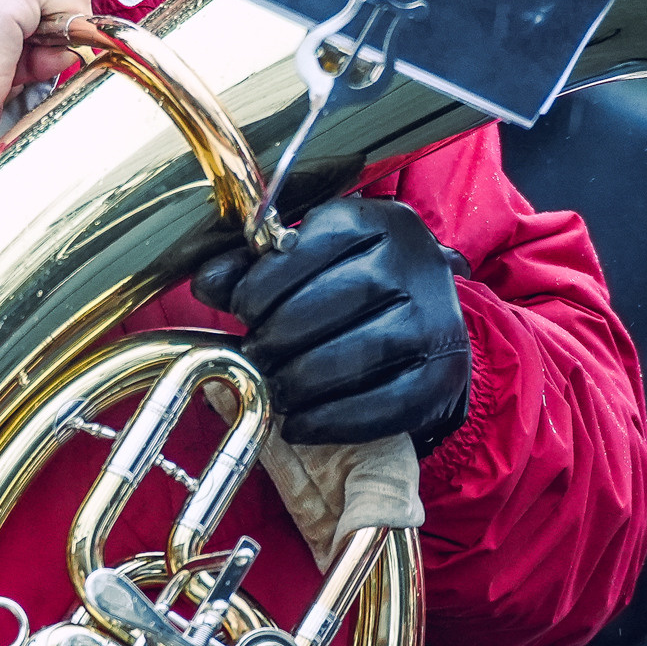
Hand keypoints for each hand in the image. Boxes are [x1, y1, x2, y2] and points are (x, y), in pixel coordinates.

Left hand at [192, 197, 473, 449]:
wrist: (429, 322)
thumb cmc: (353, 284)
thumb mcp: (308, 261)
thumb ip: (253, 269)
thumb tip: (204, 283)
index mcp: (377, 221)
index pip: (306, 249)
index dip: (261, 285)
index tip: (242, 310)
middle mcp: (415, 263)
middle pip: (329, 303)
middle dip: (276, 337)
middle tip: (254, 357)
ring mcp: (436, 321)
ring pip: (353, 355)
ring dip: (298, 381)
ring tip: (272, 388)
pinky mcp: (442, 376)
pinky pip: (380, 405)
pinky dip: (329, 420)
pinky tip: (298, 423)